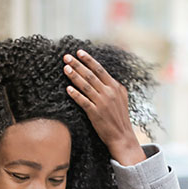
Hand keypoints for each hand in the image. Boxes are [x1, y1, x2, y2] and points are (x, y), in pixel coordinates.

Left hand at [63, 50, 145, 165]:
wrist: (122, 137)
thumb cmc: (120, 118)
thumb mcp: (121, 98)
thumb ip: (114, 87)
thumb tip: (106, 76)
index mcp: (115, 87)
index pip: (100, 69)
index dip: (88, 60)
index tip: (78, 52)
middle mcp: (109, 93)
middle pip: (90, 74)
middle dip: (77, 64)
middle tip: (66, 57)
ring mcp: (102, 103)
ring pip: (86, 86)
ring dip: (74, 76)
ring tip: (65, 68)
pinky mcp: (96, 114)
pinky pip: (83, 101)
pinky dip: (75, 94)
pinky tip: (68, 89)